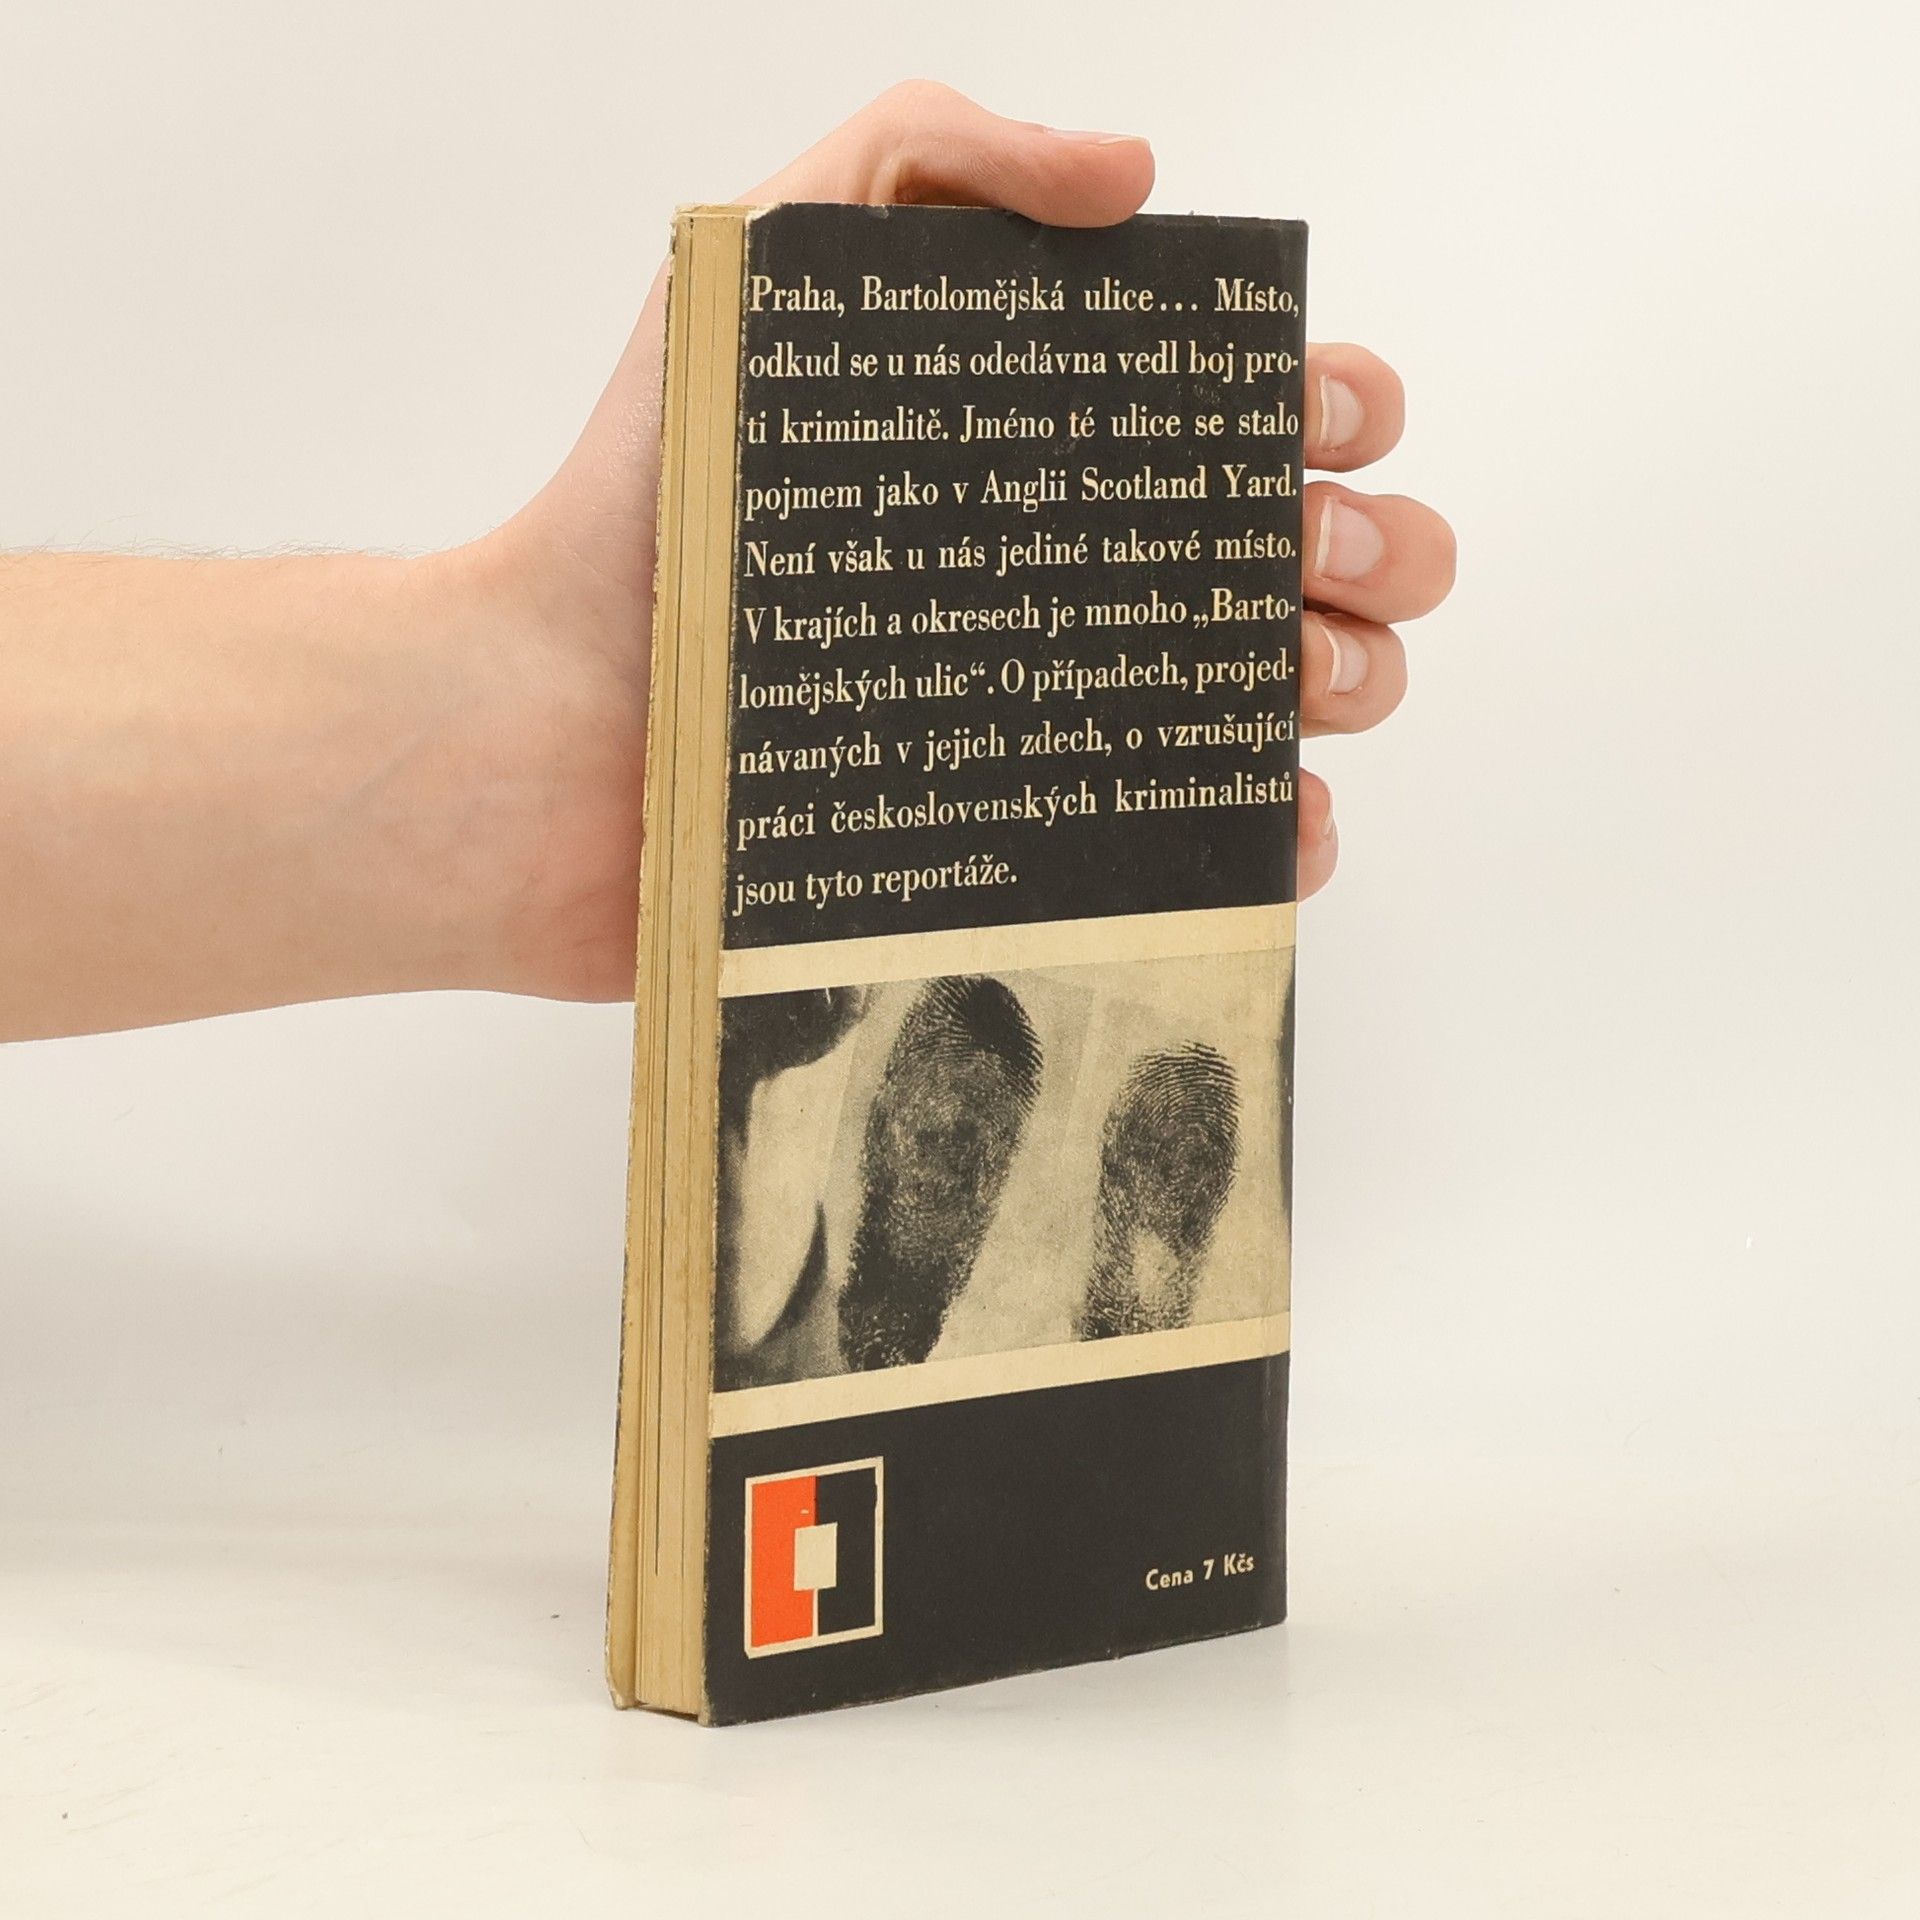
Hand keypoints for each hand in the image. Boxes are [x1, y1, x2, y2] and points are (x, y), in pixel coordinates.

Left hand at [471, 80, 1455, 1001]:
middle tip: (1297, 553)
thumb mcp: (757, 264)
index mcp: (1050, 451)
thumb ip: (930, 159)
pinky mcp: (1042, 860)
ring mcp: (1069, 726)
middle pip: (1317, 557)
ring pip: (1300, 701)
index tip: (1303, 419)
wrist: (546, 739)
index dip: (1327, 403)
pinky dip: (1283, 838)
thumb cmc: (643, 507)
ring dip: (1352, 678)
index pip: (1256, 413)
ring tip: (1290, 672)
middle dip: (1370, 543)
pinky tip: (1269, 810)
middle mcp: (1080, 586)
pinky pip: (1218, 861)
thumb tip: (1136, 175)